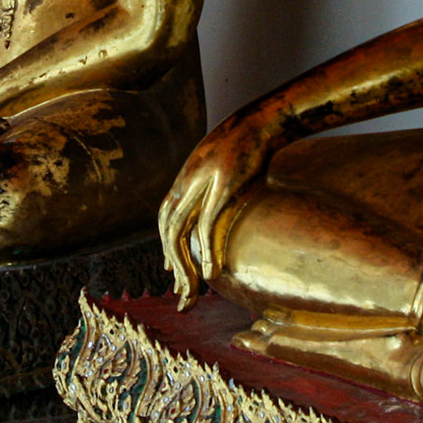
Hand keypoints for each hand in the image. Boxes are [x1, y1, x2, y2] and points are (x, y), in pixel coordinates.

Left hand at [159, 108, 284, 306]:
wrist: (257, 123)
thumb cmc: (243, 149)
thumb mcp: (222, 173)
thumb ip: (210, 195)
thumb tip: (208, 217)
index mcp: (183, 183)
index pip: (165, 224)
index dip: (167, 252)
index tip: (174, 277)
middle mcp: (185, 186)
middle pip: (168, 233)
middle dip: (174, 269)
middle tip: (183, 299)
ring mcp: (200, 186)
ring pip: (179, 233)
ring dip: (184, 267)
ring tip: (192, 293)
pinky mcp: (221, 189)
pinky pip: (206, 226)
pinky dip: (205, 251)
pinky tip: (210, 274)